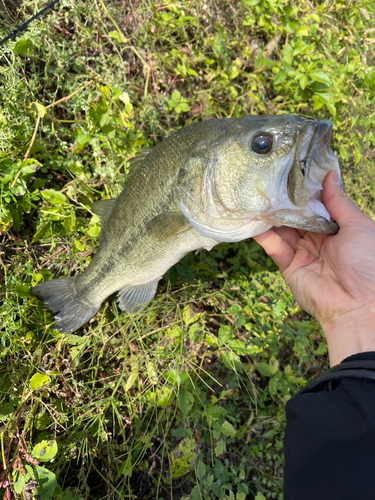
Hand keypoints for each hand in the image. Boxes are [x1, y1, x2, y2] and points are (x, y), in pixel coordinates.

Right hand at [254, 170, 374, 365]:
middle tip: (270, 181)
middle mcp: (319, 240)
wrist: (357, 304)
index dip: (306, 192)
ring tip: (258, 196)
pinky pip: (274, 247)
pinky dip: (264, 235)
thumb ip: (339, 202)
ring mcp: (303, 253)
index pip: (317, 206)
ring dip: (272, 215)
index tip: (292, 172)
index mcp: (338, 230)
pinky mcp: (289, 267)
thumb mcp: (358, 226)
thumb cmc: (366, 262)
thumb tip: (331, 175)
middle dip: (286, 201)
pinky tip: (253, 220)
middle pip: (298, 217)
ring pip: (284, 229)